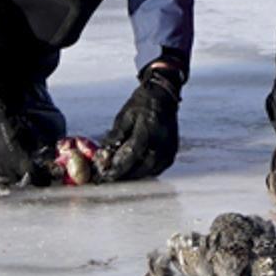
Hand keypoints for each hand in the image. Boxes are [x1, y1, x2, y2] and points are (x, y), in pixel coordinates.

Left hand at [97, 62, 181, 182]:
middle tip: (109, 178)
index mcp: (148, 130)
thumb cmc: (142, 105)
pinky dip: (143, 172)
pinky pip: (156, 169)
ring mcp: (169, 150)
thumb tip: (103, 155)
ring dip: (133, 176)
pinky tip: (132, 170)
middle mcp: (161, 142)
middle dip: (123, 175)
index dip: (117, 168)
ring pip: (149, 171)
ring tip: (119, 175)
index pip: (131, 155)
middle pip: (141, 168)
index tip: (104, 175)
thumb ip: (115, 136)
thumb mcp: (124, 116)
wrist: (163, 98)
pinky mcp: (171, 154)